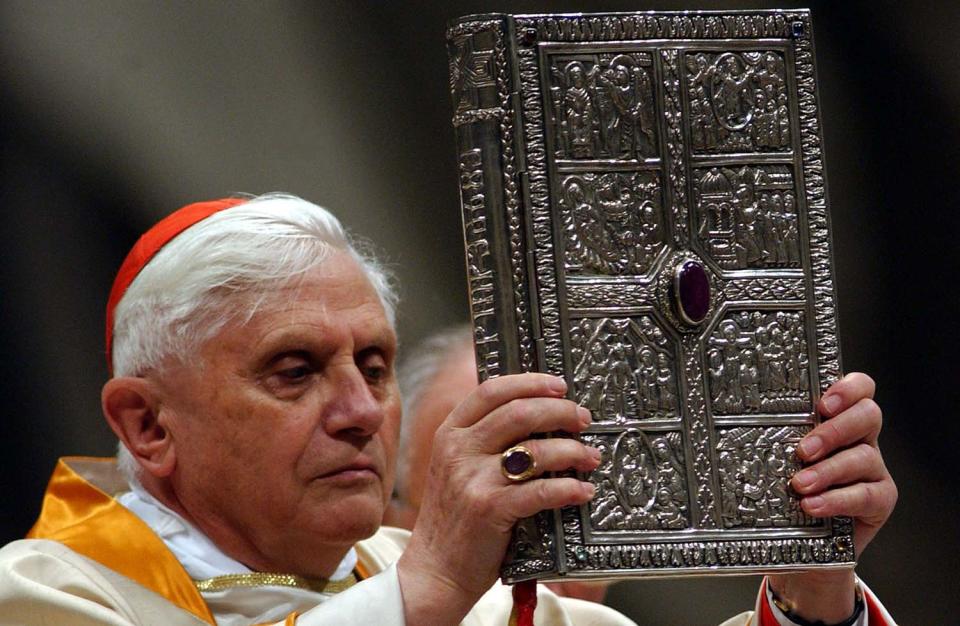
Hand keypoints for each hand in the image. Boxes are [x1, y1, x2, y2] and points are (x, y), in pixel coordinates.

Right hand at [397, 373, 599, 624]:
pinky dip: (569, 488)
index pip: (491, 390)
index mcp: (450, 433)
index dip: (530, 382)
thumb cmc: (455, 518)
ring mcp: (472, 479)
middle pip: (519, 412)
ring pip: (535, 450)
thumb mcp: (455, 468)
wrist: (435, 570)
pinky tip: (583, 491)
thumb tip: (538, 415)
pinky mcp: (490, 509)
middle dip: (560, 411)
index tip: (560, 385)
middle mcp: (458, 450)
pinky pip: (541, 491)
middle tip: (583, 419)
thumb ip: (483, 440)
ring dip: (572, 450)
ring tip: (590, 456)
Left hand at [768, 372, 897, 621]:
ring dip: (829, 470)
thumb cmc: (781, 495)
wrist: (801, 547)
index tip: (822, 404)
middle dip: (834, 430)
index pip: (860, 388)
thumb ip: (761, 437)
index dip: (848, 389)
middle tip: (803, 450)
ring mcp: (872, 468)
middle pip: (868, 415)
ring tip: (800, 484)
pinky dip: (837, 500)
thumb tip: (710, 419)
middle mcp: (860, 438)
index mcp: (837, 419)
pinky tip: (812, 505)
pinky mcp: (879, 500)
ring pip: (864, 457)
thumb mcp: (769, 460)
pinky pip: (867, 495)